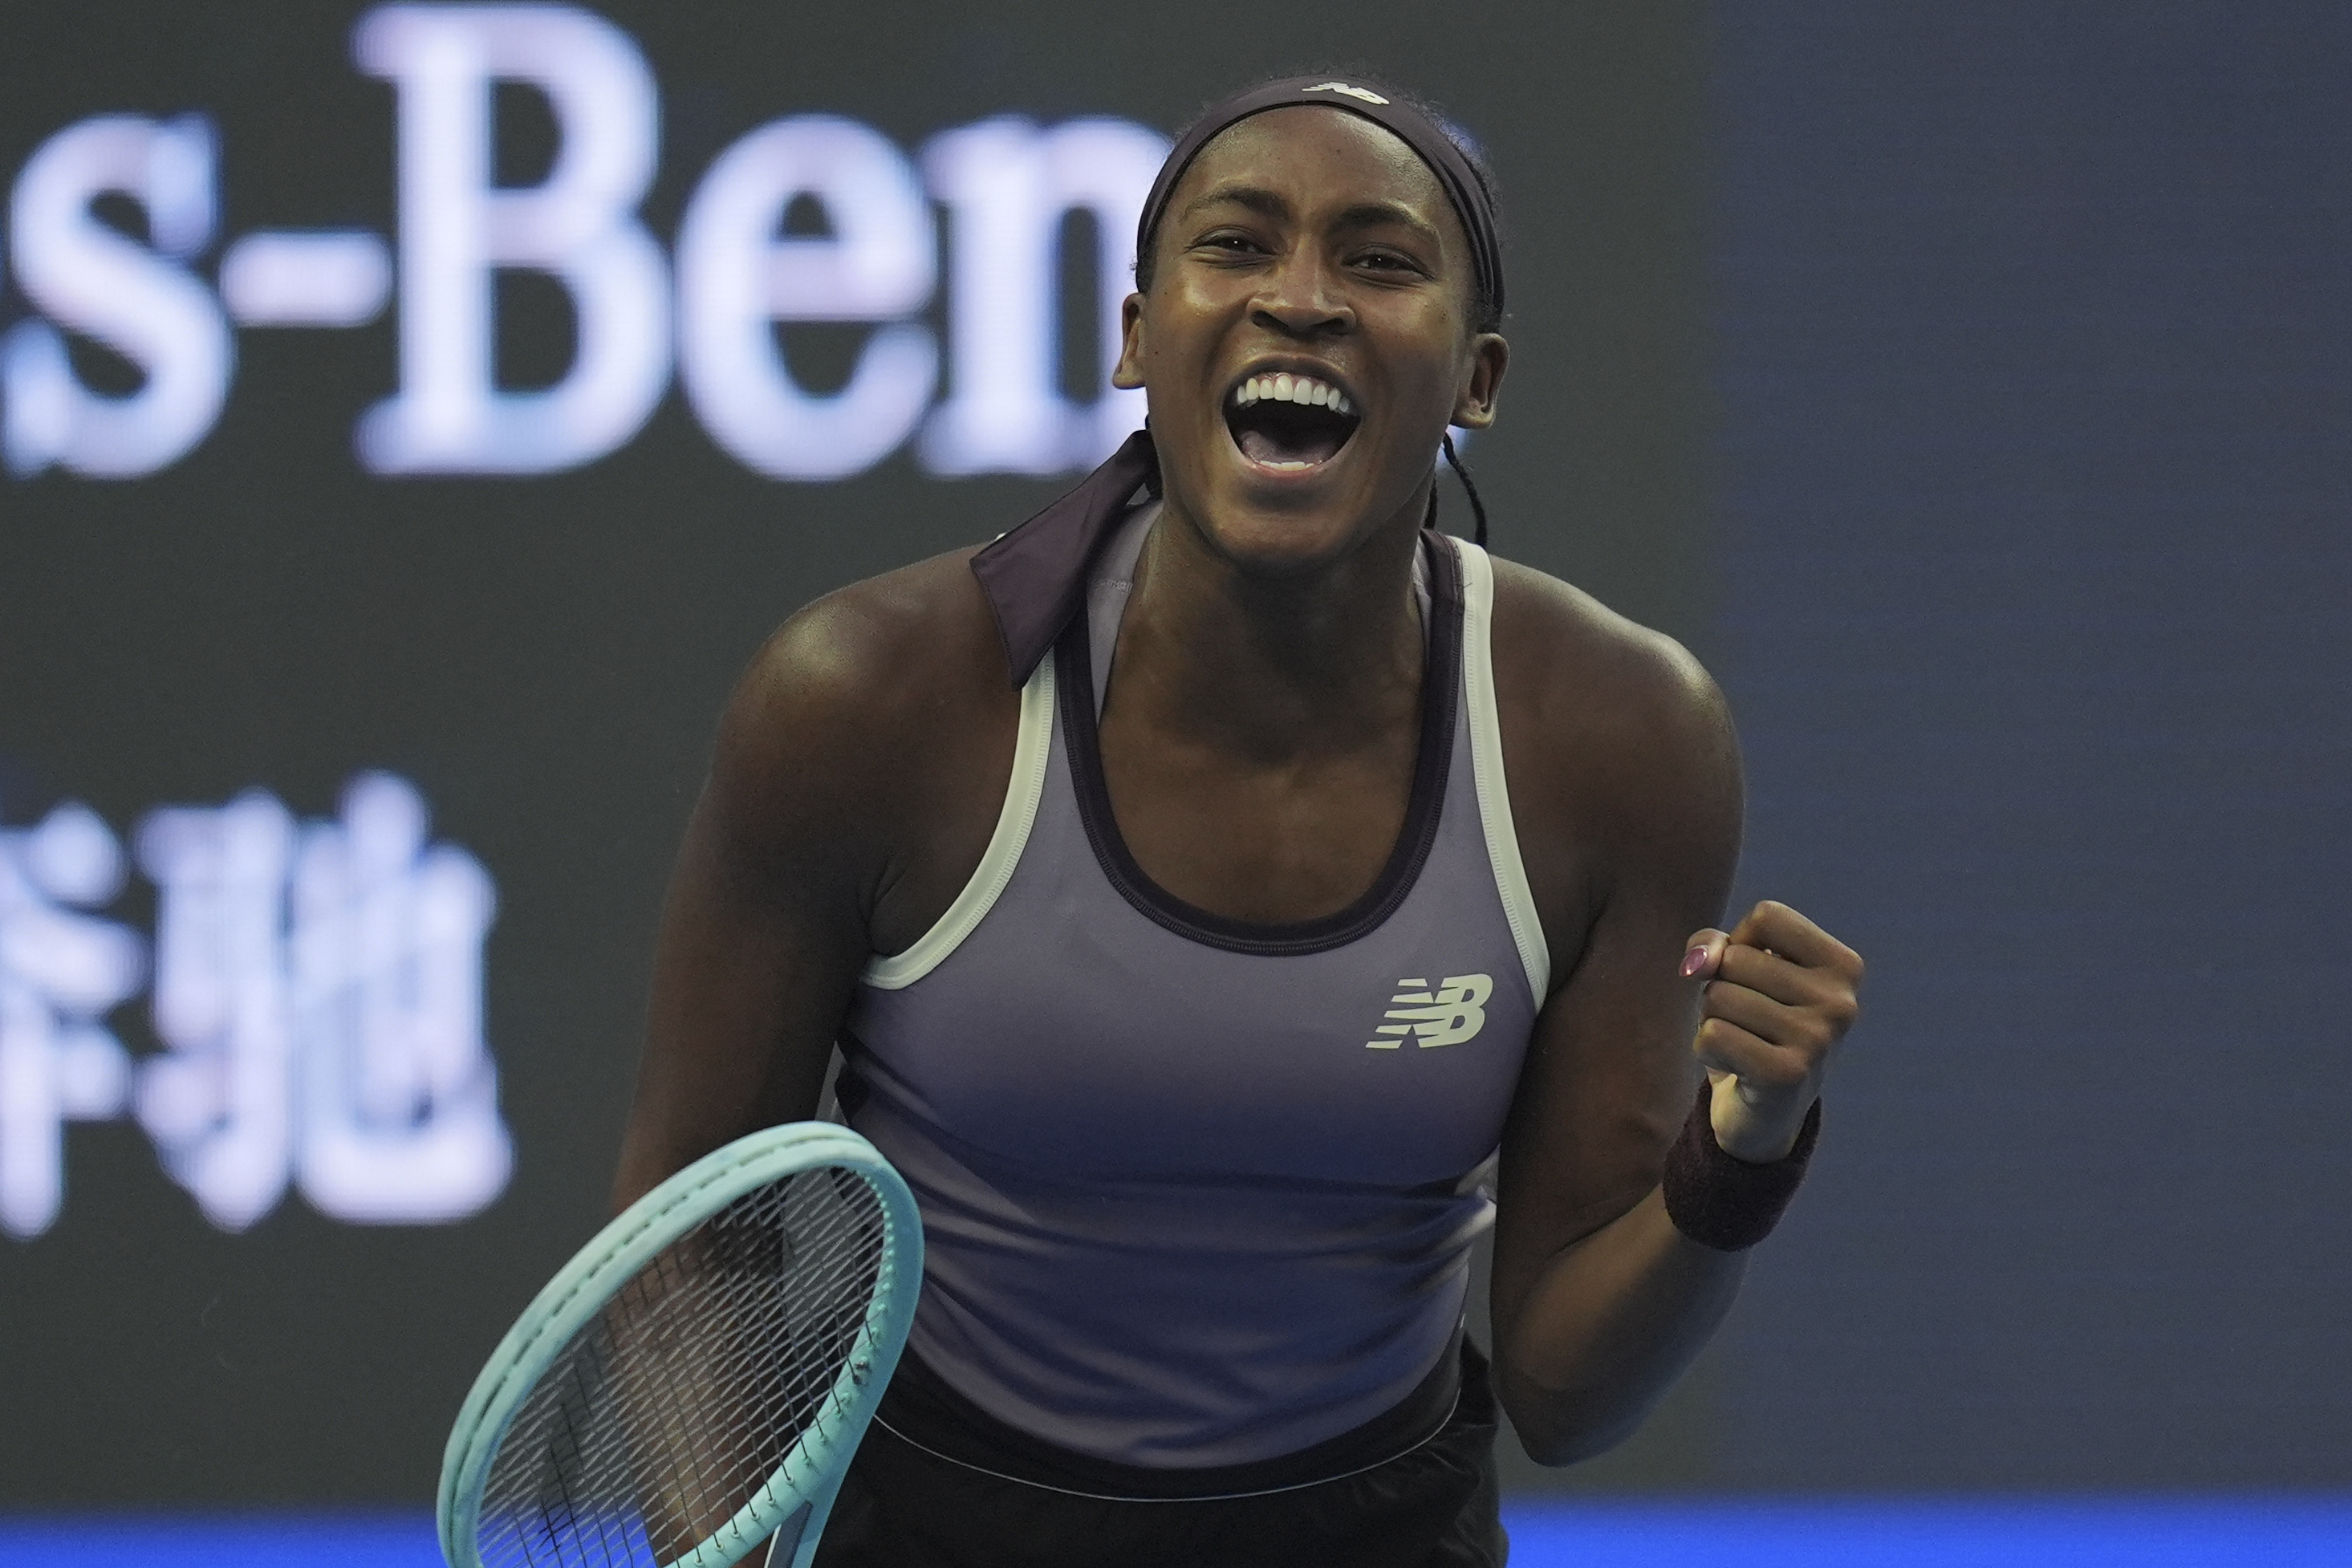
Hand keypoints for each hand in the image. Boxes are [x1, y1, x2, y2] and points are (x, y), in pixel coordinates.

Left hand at [1680, 901, 1863, 1162]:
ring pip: (1718, 996)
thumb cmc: (1753, 1023)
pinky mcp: (1787, 1074)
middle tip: (1749, 1022)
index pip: (1768, 916)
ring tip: (1743, 1042)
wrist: (1764, 1110)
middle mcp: (1841, 1002)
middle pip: (1736, 959)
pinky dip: (1706, 1049)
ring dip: (1713, 1019)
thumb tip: (1698, 964)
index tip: (1757, 979)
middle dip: (1722, 987)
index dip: (1741, 943)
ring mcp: (1819, 1040)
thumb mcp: (1737, 971)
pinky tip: (1735, 1066)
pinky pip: (1712, 1034)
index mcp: (1844, 966)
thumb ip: (1713, 946)